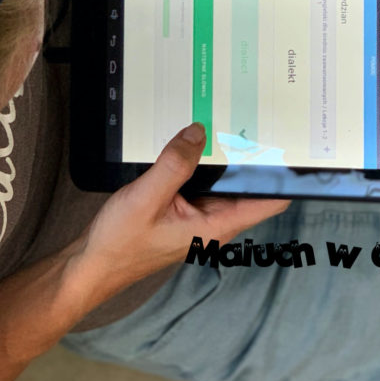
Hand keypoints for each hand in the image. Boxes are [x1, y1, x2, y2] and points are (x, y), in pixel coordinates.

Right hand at [71, 123, 289, 294]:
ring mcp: (199, 216)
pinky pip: (201, 182)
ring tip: (218, 122)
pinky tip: (188, 144)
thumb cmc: (120, 243)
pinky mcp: (184, 210)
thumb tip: (197, 133)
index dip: (284, 174)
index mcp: (216, 226)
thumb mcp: (146, 197)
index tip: (286, 142)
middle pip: (248, 185)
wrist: (94, 263)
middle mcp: (214, 222)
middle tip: (248, 116)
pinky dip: (198, 163)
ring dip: (220, 157)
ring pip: (223, 181)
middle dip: (249, 154)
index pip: (269, 200)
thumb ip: (174, 164)